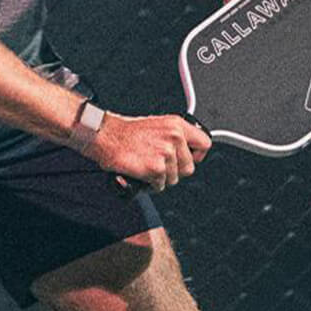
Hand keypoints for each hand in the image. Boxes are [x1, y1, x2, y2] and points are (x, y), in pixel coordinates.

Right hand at [84, 112, 211, 191]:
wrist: (106, 136)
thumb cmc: (125, 132)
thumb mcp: (156, 125)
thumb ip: (173, 137)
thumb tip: (184, 151)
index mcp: (176, 125)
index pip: (204, 144)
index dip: (196, 156)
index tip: (188, 159)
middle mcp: (174, 137)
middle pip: (189, 168)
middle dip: (175, 171)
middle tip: (160, 166)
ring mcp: (166, 153)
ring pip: (174, 179)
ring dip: (161, 178)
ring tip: (147, 167)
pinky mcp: (156, 168)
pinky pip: (160, 185)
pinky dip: (150, 184)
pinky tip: (141, 173)